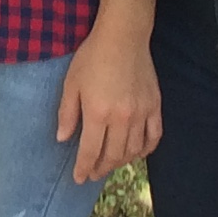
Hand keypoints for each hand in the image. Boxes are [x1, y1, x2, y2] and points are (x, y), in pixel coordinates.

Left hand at [56, 24, 161, 185]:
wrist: (123, 37)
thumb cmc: (92, 58)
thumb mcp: (71, 84)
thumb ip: (67, 114)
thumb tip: (62, 139)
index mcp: (97, 113)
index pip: (90, 151)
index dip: (84, 168)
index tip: (79, 178)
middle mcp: (122, 118)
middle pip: (113, 155)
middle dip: (101, 168)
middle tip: (93, 174)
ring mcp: (141, 114)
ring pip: (133, 150)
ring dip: (121, 162)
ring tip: (110, 165)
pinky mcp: (155, 106)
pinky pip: (154, 137)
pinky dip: (145, 150)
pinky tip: (137, 154)